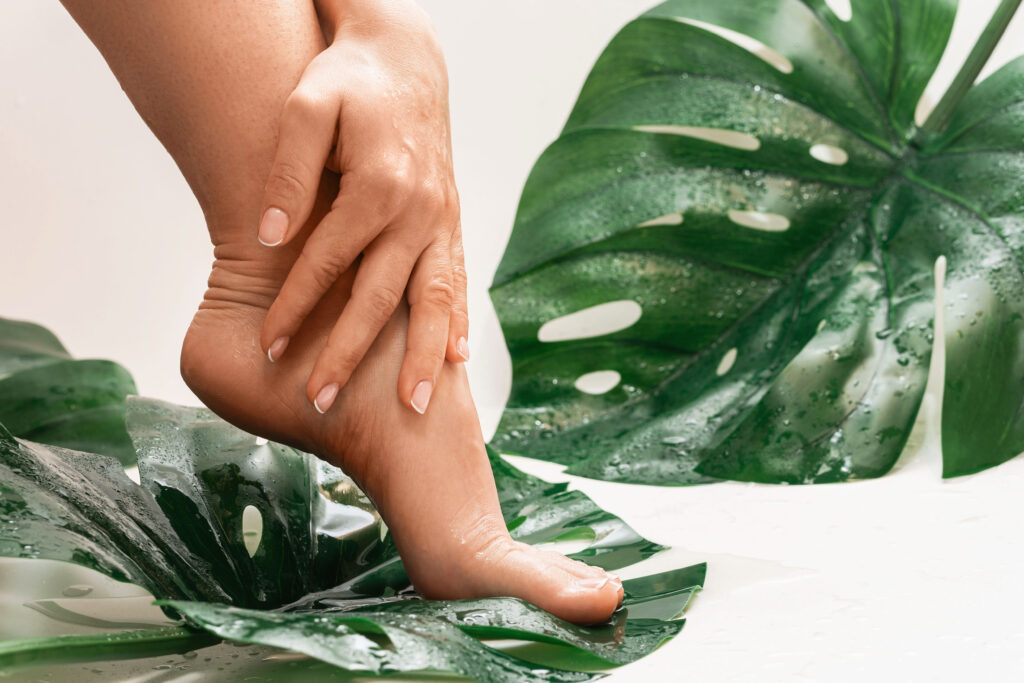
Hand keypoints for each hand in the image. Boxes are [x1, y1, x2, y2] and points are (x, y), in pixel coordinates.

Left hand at [257, 0, 467, 415]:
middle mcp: (419, 211)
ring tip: (413, 406)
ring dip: (422, 356)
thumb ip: (289, 175)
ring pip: (433, 300)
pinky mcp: (453, 224)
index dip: (294, 306)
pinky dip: (458, 323)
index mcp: (380, 185)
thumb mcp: (307, 110)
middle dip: (350, 352)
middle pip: (381, 296)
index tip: (267, 347)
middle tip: (321, 401)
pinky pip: (459, 281)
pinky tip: (456, 360)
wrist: (407, 62)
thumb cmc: (349, 84)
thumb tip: (270, 237)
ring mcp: (443, 220)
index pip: (328, 261)